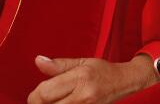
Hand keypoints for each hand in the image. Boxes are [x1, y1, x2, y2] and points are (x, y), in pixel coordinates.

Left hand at [27, 54, 157, 103]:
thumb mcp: (82, 62)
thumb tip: (38, 61)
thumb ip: (58, 65)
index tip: (37, 93)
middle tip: (44, 99)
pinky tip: (64, 103)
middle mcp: (83, 97)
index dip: (34, 95)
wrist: (125, 83)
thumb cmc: (102, 71)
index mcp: (80, 78)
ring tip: (55, 101)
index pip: (43, 93)